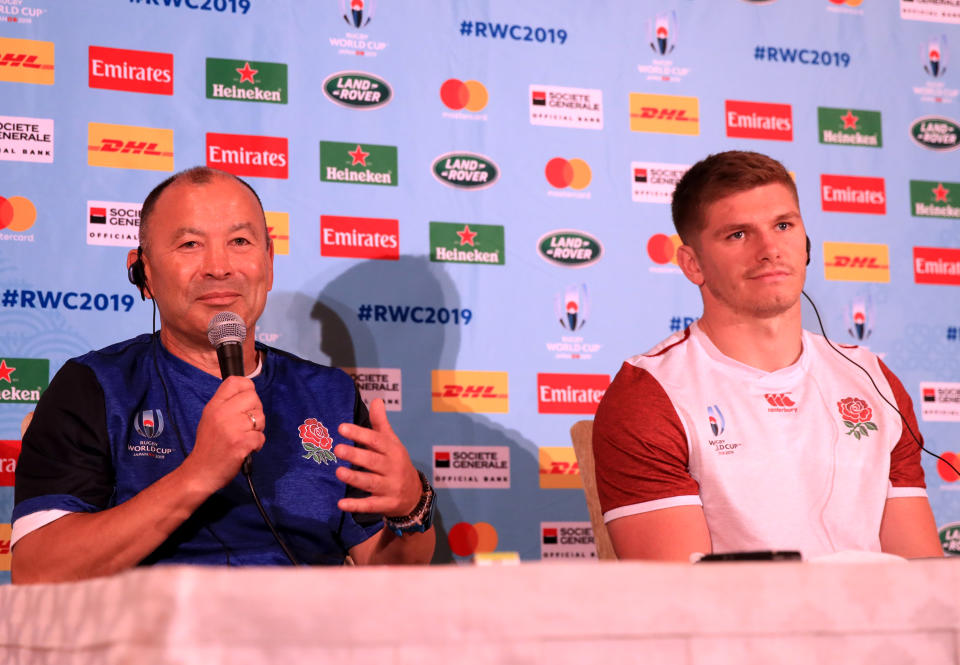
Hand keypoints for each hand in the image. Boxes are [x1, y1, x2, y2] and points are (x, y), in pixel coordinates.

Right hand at [182, 376, 264, 492]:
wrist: (200, 472)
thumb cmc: (209, 446)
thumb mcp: (210, 418)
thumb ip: (226, 405)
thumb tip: (248, 395)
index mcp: (214, 405)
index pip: (235, 382)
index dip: (247, 388)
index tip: (247, 401)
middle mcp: (222, 413)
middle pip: (253, 397)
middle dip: (256, 411)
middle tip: (247, 424)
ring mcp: (232, 428)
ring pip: (260, 417)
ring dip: (257, 429)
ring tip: (245, 437)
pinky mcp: (241, 443)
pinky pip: (261, 436)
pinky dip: (257, 444)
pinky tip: (246, 448)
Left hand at [335, 399, 421, 516]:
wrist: (414, 496)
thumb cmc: (396, 464)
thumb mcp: (392, 443)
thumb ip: (381, 423)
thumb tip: (376, 400)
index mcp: (393, 451)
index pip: (377, 440)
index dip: (360, 434)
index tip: (342, 428)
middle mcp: (393, 469)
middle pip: (373, 461)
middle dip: (356, 456)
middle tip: (338, 449)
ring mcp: (390, 488)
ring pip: (371, 483)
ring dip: (355, 478)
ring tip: (338, 472)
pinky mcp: (385, 505)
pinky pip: (370, 505)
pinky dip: (356, 505)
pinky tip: (341, 504)